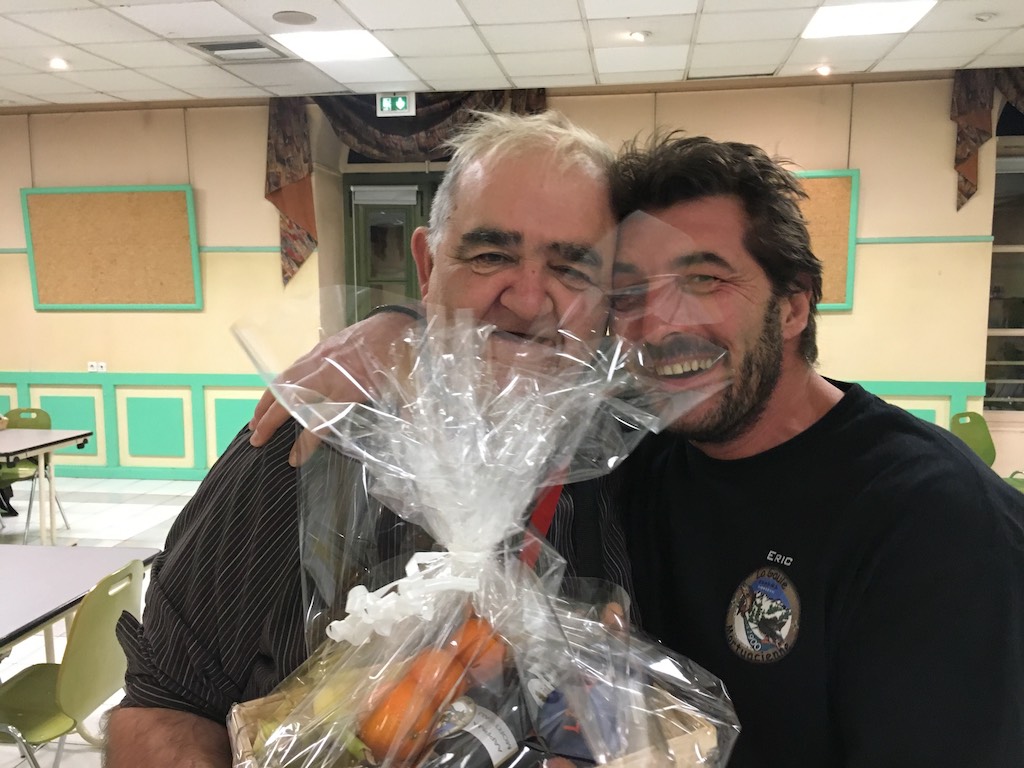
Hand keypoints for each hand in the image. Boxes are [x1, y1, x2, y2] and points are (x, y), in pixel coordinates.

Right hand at [248, 311, 419, 464]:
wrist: (391, 323)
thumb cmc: (396, 358)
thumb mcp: (400, 390)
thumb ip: (399, 415)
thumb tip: (408, 436)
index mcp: (346, 388)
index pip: (317, 422)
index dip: (304, 443)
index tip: (293, 459)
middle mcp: (326, 373)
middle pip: (287, 400)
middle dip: (268, 421)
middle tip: (256, 440)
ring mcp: (317, 359)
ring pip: (282, 383)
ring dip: (265, 403)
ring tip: (254, 422)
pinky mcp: (316, 350)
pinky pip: (289, 370)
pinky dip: (275, 385)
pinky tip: (271, 396)